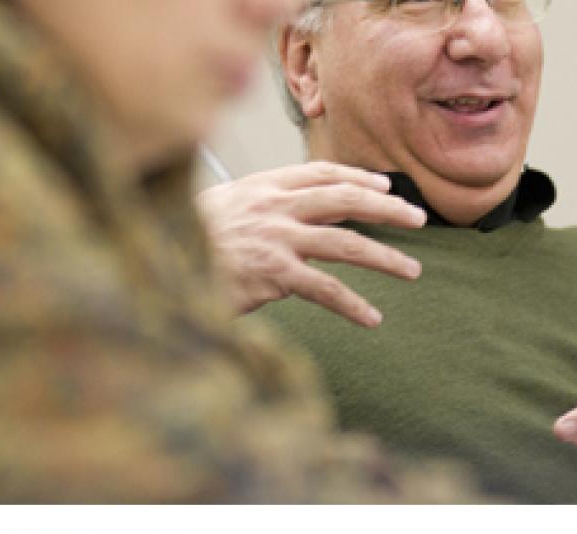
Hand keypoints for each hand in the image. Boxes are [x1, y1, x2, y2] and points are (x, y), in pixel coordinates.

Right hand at [198, 161, 426, 326]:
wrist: (159, 261)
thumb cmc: (186, 241)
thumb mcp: (223, 209)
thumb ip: (258, 207)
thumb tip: (292, 217)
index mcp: (263, 185)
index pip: (321, 172)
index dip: (357, 177)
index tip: (384, 186)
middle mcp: (274, 206)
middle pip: (344, 199)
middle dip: (388, 208)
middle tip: (418, 219)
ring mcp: (276, 239)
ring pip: (345, 243)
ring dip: (385, 257)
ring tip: (412, 270)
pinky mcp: (273, 274)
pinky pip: (325, 289)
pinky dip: (353, 305)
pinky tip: (372, 318)